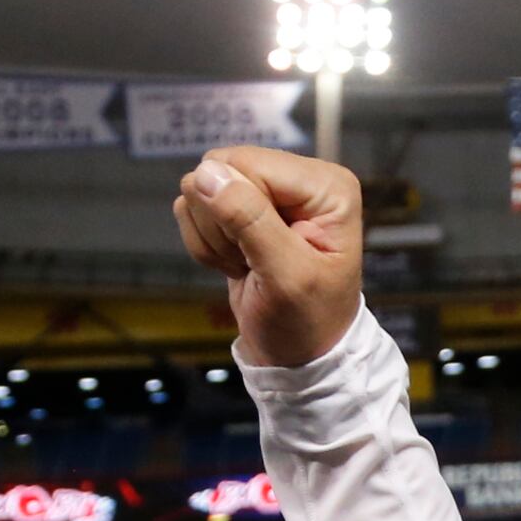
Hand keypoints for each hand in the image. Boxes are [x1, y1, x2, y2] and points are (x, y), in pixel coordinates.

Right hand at [172, 148, 363, 370]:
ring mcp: (268, 193)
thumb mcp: (285, 276)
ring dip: (214, 238)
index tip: (260, 253)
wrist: (298, 357)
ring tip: (248, 266)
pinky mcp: (242, 209)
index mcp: (326, 186)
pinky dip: (206, 244)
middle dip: (222, 224)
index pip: (248, 163)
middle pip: (220, 169)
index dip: (236, 209)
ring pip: (201, 188)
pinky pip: (195, 208)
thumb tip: (207, 173)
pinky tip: (237, 265)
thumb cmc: (307, 323)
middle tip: (252, 262)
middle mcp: (299, 180)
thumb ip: (249, 220)